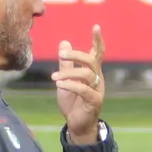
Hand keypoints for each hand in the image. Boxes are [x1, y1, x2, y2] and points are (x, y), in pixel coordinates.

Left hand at [53, 25, 104, 144]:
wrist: (77, 125)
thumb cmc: (73, 102)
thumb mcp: (66, 79)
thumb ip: (66, 63)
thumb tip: (64, 41)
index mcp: (93, 72)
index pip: (98, 53)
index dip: (98, 40)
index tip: (96, 26)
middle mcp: (98, 79)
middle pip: (91, 60)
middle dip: (76, 55)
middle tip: (61, 54)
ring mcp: (98, 90)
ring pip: (86, 74)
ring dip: (69, 73)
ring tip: (54, 77)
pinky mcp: (94, 101)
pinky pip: (83, 89)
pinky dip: (70, 85)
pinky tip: (59, 84)